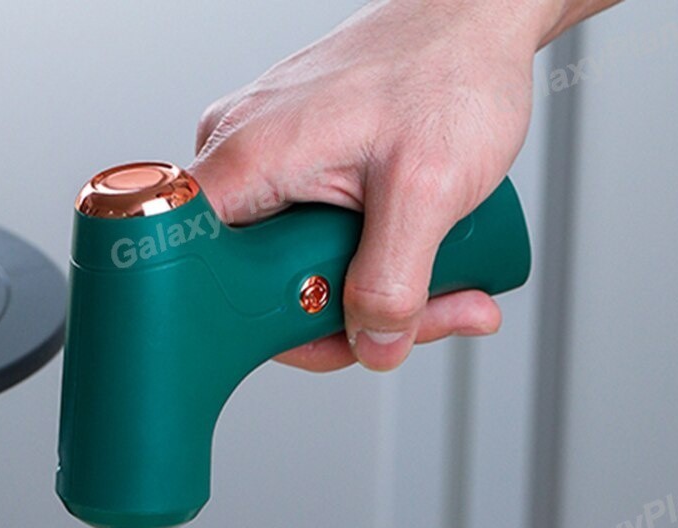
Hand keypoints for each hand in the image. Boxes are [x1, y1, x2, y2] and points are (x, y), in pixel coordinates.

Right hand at [192, 0, 553, 371]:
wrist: (478, 22)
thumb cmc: (450, 70)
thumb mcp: (429, 189)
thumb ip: (393, 282)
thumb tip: (373, 345)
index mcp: (247, 160)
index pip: (199, 276)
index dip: (256, 327)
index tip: (320, 332)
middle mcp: (242, 161)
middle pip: (259, 289)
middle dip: (342, 320)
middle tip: (412, 316)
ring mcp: (267, 169)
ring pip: (295, 274)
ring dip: (369, 300)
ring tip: (440, 284)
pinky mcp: (296, 174)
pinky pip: (313, 247)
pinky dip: (368, 269)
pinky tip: (421, 263)